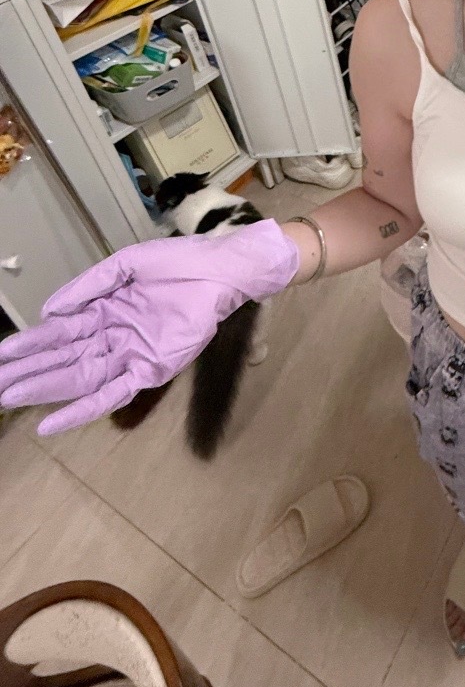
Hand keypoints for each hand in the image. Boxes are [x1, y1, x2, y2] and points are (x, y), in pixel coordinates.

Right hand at [0, 220, 299, 436]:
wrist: (221, 269)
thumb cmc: (179, 262)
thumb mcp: (126, 265)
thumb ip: (87, 286)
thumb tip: (48, 311)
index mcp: (103, 309)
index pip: (57, 333)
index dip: (27, 346)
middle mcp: (111, 335)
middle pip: (61, 360)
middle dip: (26, 374)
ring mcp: (129, 355)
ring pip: (76, 379)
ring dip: (42, 391)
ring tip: (8, 398)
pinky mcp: (150, 371)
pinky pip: (111, 395)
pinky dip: (80, 411)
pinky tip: (51, 423)